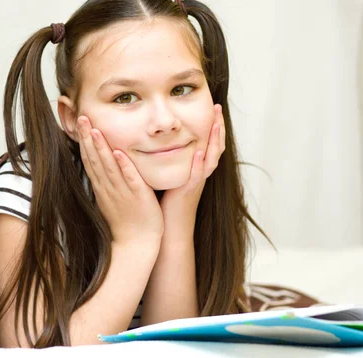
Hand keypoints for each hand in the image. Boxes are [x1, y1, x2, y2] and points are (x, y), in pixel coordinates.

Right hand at [77, 116, 163, 245]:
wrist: (135, 245)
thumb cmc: (126, 222)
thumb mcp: (111, 199)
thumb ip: (107, 182)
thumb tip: (102, 166)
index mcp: (102, 187)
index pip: (90, 160)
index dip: (84, 141)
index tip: (79, 123)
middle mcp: (108, 188)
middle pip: (95, 159)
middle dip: (87, 138)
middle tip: (82, 117)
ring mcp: (121, 192)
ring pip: (108, 167)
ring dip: (101, 148)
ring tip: (95, 129)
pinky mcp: (138, 197)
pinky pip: (130, 180)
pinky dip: (124, 167)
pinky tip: (118, 153)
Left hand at [159, 104, 225, 239]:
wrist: (168, 227)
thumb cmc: (167, 202)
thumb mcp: (172, 174)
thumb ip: (172, 159)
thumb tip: (163, 141)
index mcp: (196, 168)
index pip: (208, 143)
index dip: (213, 126)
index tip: (213, 107)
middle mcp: (200, 173)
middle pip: (215, 147)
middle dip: (218, 127)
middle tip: (218, 108)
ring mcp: (196, 182)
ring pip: (210, 158)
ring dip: (214, 140)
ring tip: (215, 123)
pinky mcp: (188, 192)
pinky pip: (197, 176)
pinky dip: (199, 163)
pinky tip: (198, 151)